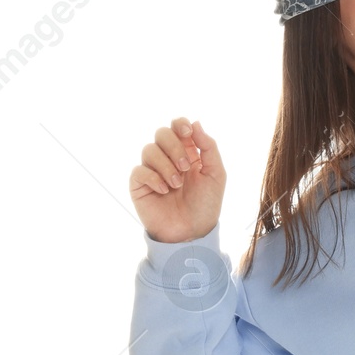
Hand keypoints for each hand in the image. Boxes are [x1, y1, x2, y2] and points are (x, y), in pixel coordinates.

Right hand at [129, 117, 225, 243]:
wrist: (192, 231)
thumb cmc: (206, 203)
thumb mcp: (216, 173)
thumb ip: (208, 147)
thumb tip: (196, 123)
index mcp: (188, 152)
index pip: (177, 126)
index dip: (180, 124)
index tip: (187, 134)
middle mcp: (168, 158)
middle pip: (161, 133)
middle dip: (174, 147)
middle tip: (185, 167)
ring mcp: (152, 170)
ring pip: (149, 150)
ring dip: (166, 165)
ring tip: (177, 184)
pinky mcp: (139, 185)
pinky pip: (139, 170)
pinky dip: (153, 178)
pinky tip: (164, 191)